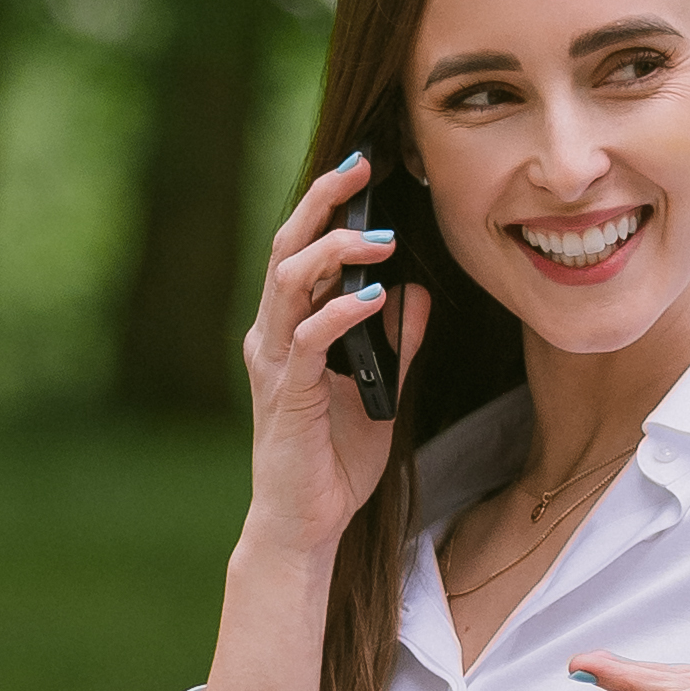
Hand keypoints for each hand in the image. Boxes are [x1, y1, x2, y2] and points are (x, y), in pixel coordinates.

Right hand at [238, 149, 428, 565]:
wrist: (304, 523)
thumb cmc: (335, 459)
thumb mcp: (382, 391)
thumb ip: (397, 343)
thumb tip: (417, 293)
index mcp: (290, 327)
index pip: (302, 250)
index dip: (328, 206)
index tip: (366, 170)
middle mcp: (272, 335)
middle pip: (286, 248)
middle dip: (322, 203)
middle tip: (361, 167)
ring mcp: (273, 362)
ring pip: (289, 283)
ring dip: (334, 252)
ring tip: (379, 236)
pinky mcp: (285, 394)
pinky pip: (308, 341)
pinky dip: (341, 313)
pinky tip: (375, 296)